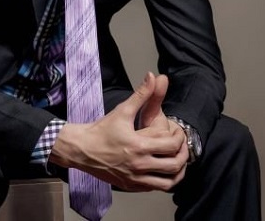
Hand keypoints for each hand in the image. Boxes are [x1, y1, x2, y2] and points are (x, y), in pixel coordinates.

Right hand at [49, 72, 187, 191]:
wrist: (81, 149)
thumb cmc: (101, 129)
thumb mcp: (122, 110)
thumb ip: (141, 94)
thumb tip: (152, 76)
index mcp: (139, 146)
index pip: (171, 145)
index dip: (179, 138)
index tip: (178, 132)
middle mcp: (139, 166)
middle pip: (174, 165)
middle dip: (183, 155)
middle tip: (181, 146)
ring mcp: (135, 179)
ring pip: (168, 182)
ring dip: (177, 172)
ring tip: (177, 160)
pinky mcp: (131, 186)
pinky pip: (155, 188)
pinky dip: (164, 181)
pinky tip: (162, 169)